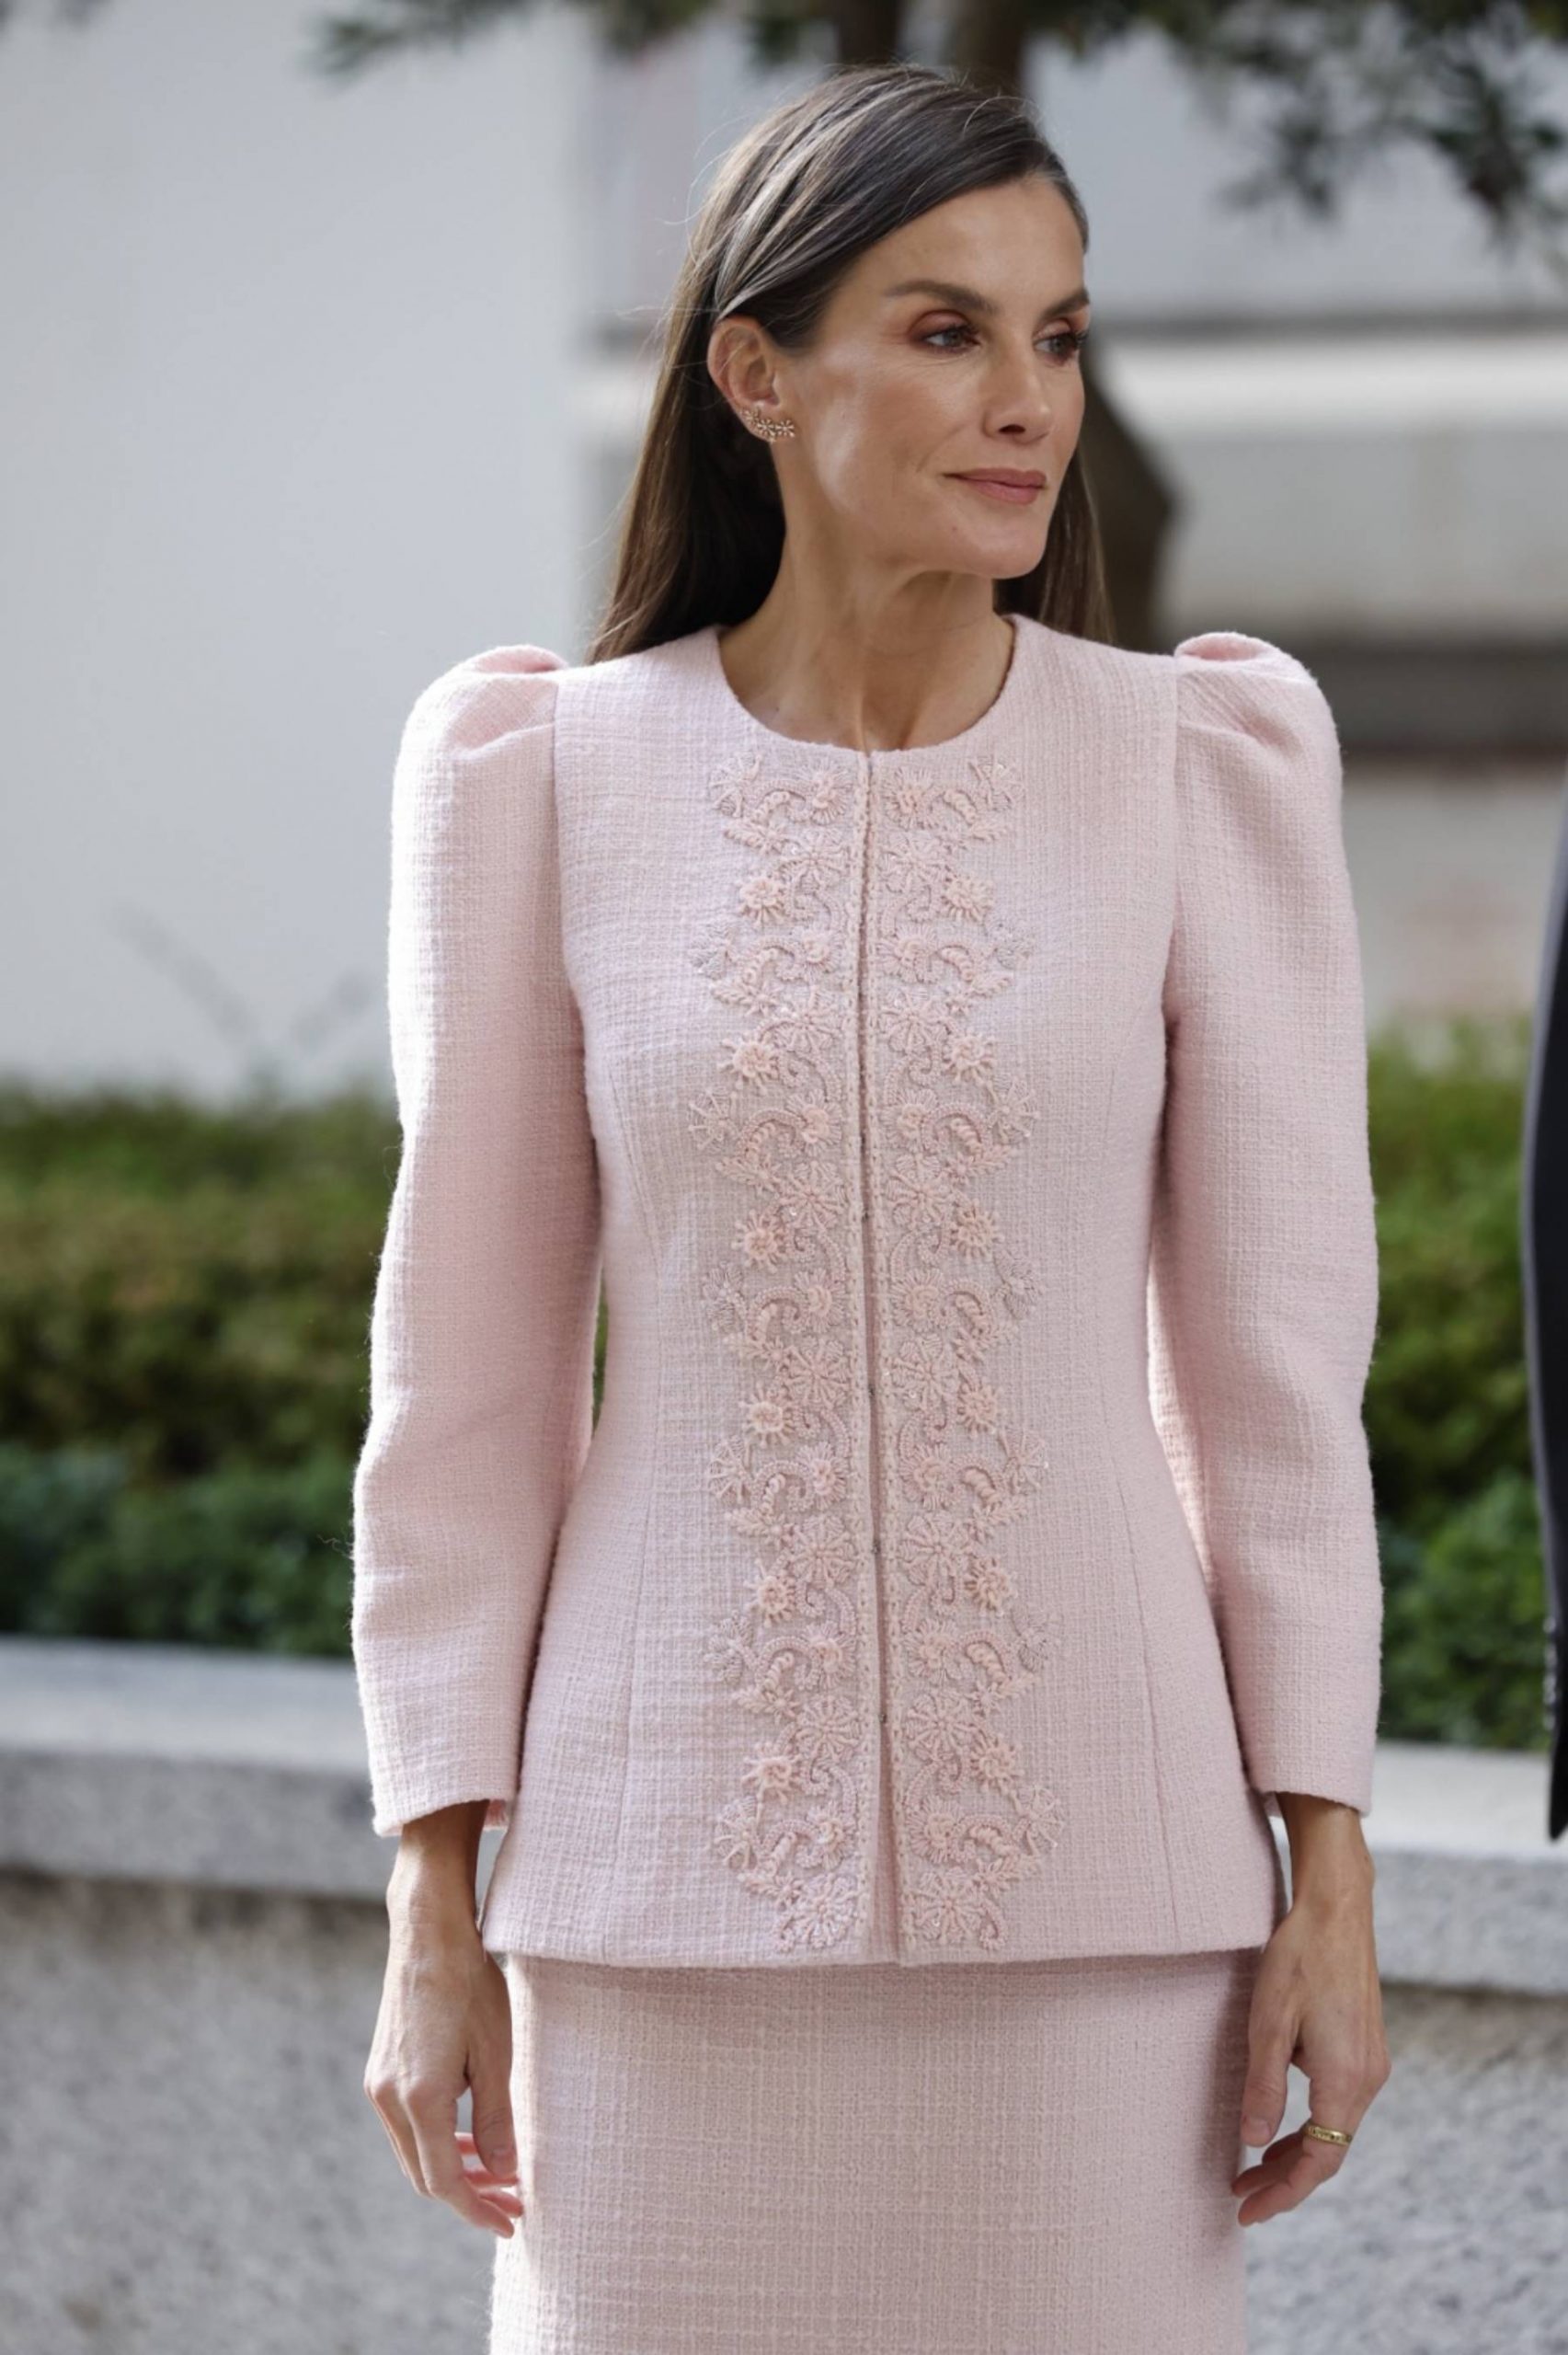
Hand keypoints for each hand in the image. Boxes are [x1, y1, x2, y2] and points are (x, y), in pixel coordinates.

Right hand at [364, 1810, 522, 2239]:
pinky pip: (408, 2126)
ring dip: (453, 2169)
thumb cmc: (470, 1985)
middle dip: (469, 2195)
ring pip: (415, 2153)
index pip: (445, 2182)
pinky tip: (469, 2138)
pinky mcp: (381, 2070)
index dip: (478, 2210)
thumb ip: (498, 2118)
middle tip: (512, 2202)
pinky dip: (439, 2142)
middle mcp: (388, 2098)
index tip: (511, 2222)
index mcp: (418, 2098)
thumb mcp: (498, 2052)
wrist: (428, 1933)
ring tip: (497, 2174)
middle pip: (425, 2175)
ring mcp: (379, 2084)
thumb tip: (504, 2173)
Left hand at [1230, 1804, 1390, 2225]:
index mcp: (1345, 2080)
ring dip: (1296, 2151)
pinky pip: (1339, 2104)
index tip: (1247, 2210)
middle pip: (1329, 2151)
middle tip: (1240, 2194)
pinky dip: (1310, 2123)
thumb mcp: (1269, 2021)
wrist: (1337, 1907)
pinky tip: (1280, 2121)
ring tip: (1252, 2165)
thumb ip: (1264, 2085)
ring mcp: (1370, 2063)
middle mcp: (1367, 2079)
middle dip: (1284, 2178)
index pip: (1319, 2160)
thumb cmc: (1299, 1958)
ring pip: (1335, 2128)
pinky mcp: (1365, 2047)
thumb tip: (1254, 2141)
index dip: (1283, 2193)